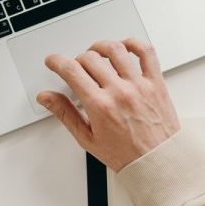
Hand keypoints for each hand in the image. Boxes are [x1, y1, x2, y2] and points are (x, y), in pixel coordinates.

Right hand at [37, 39, 179, 171]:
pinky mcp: (156, 82)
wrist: (157, 161)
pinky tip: (125, 47)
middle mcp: (119, 92)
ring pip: (116, 50)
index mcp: (100, 106)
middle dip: (77, 59)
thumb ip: (65, 114)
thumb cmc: (125, 154)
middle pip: (90, 58)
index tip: (53, 61)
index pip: (71, 71)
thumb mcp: (87, 138)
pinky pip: (147, 53)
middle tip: (77, 68)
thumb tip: (46, 97)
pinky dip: (134, 43)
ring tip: (96, 54)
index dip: (57, 61)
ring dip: (100, 47)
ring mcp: (139, 85)